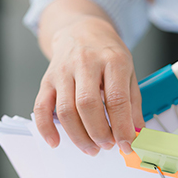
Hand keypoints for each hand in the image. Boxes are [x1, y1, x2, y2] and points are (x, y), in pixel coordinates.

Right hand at [33, 0, 142, 155]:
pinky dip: (46, 128)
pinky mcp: (47, 79)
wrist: (81, 29)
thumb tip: (136, 134)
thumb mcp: (128, 72)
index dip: (122, 127)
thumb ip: (132, 104)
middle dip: (98, 133)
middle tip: (107, 146)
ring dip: (78, 136)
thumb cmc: (107, 53)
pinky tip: (56, 141)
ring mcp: (63, 71)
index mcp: (112, 60)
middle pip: (88, 105)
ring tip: (91, 148)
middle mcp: (86, 63)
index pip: (116, 99)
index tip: (127, 145)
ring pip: (66, 110)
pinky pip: (41, 107)